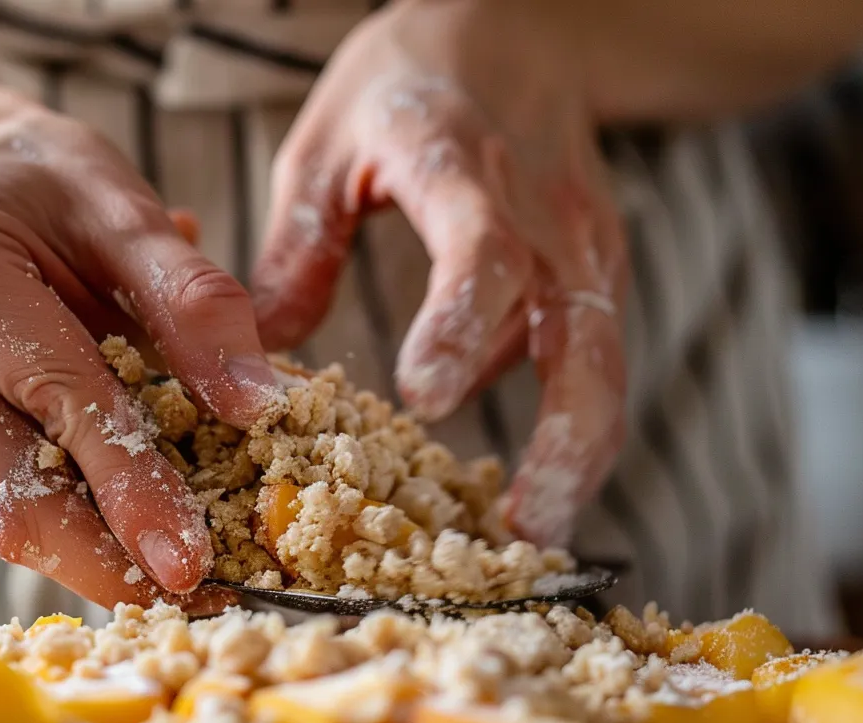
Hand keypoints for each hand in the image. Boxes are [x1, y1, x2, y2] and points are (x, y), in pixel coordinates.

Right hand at [0, 105, 284, 610]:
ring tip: (183, 568)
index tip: (193, 562)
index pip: (58, 406)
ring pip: (7, 513)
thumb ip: (191, 299)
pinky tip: (140, 517)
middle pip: (9, 501)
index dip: (132, 492)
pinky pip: (12, 491)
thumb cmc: (45, 182)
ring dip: (98, 552)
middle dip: (106, 564)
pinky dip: (80, 515)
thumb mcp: (123, 203)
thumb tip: (256, 404)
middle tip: (195, 598)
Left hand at [251, 0, 626, 548]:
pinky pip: (591, 356)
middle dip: (563, 435)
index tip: (424, 396)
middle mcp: (543, 215)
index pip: (478, 248)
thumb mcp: (329, 140)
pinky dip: (574, 424)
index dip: (460, 323)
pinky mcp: (596, 273)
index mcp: (461, 166)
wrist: (524, 33)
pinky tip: (536, 485)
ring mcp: (583, 247)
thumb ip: (300, 244)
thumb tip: (260, 355)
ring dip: (580, 451)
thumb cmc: (411, 83)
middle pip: (578, 333)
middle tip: (527, 523)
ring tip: (536, 533)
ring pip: (603, 360)